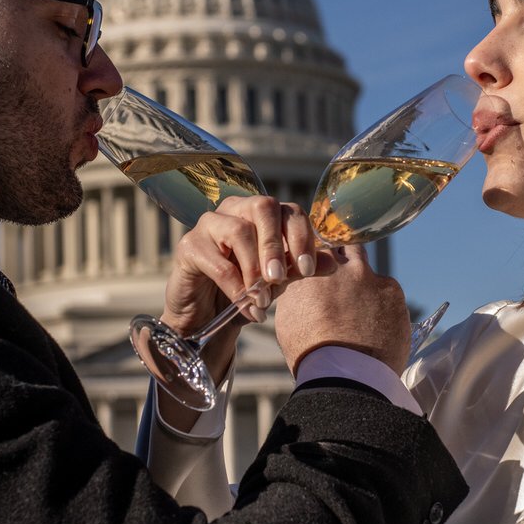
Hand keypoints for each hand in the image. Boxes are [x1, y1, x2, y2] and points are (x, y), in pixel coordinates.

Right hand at [160, 195, 330, 373]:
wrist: (208, 315)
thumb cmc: (245, 288)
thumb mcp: (279, 279)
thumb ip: (301, 267)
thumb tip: (335, 261)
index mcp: (261, 213)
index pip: (289, 211)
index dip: (301, 238)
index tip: (307, 270)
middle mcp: (234, 209)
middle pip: (263, 207)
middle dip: (276, 245)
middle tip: (280, 278)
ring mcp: (208, 224)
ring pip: (238, 231)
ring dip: (254, 269)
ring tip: (261, 299)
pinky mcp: (188, 246)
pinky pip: (216, 260)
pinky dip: (235, 286)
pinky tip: (245, 306)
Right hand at [274, 246, 410, 373]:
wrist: (345, 374)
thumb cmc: (311, 353)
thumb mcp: (289, 318)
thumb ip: (300, 294)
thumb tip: (307, 290)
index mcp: (309, 270)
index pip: (317, 250)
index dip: (322, 259)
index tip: (324, 271)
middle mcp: (338, 265)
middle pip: (346, 247)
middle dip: (346, 259)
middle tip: (346, 281)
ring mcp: (368, 275)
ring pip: (368, 269)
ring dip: (366, 283)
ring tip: (363, 311)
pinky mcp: (392, 291)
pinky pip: (389, 292)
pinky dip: (384, 304)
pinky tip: (379, 325)